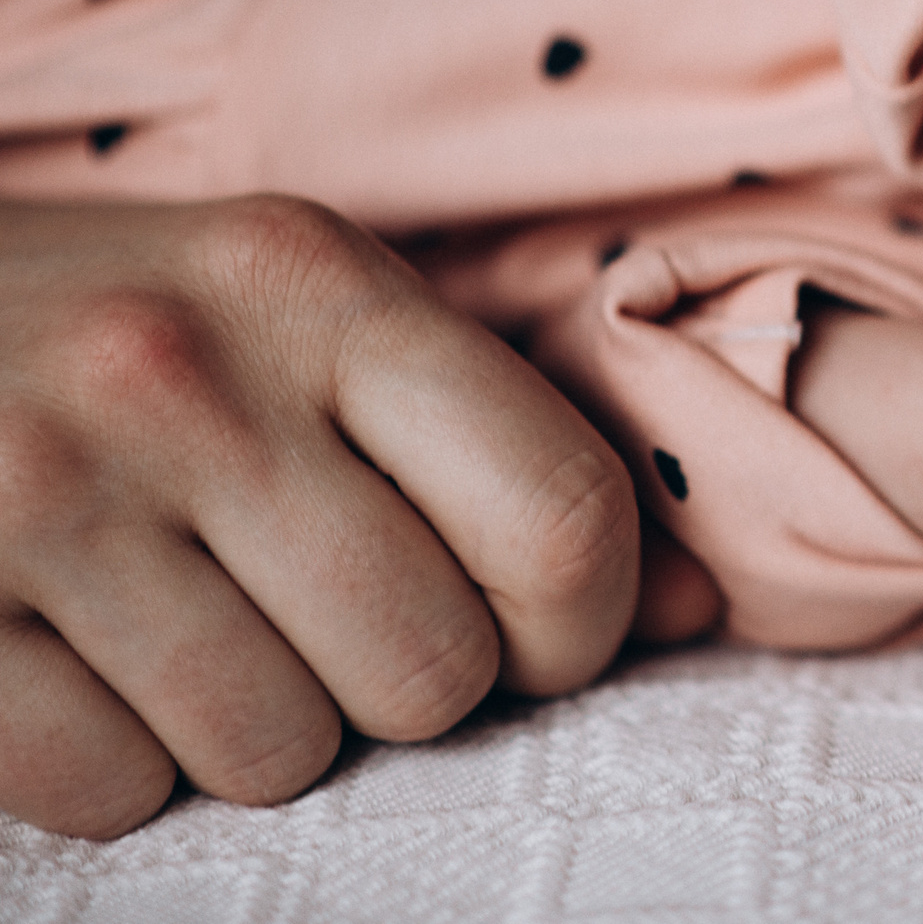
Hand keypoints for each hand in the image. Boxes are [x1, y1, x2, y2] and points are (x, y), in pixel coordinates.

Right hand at [0, 196, 638, 837]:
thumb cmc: (132, 332)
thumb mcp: (320, 324)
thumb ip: (506, 450)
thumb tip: (700, 610)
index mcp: (322, 286)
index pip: (559, 515)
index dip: (579, 626)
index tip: (533, 635)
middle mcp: (188, 375)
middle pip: (431, 666)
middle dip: (407, 687)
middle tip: (334, 628)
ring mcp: (40, 489)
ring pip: (276, 751)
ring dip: (259, 732)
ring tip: (199, 632)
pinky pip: (109, 792)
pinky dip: (118, 767)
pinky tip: (87, 665)